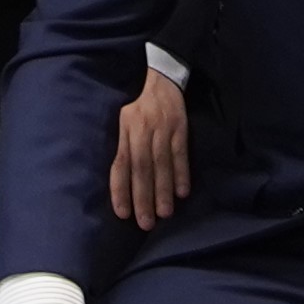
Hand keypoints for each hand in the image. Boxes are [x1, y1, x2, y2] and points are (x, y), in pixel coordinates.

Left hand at [109, 68, 189, 223]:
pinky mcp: (180, 128)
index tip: (123, 213)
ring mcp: (162, 129)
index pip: (121, 164)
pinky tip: (182, 192)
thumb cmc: (141, 110)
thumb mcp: (126, 124)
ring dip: (163, 190)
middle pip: (141, 168)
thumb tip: (124, 184)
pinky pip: (180, 154)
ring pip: (161, 164)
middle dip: (143, 197)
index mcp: (125, 131)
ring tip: (164, 214)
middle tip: (145, 223)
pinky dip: (181, 173)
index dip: (121, 189)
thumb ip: (125, 149)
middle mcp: (142, 131)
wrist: (163, 80)